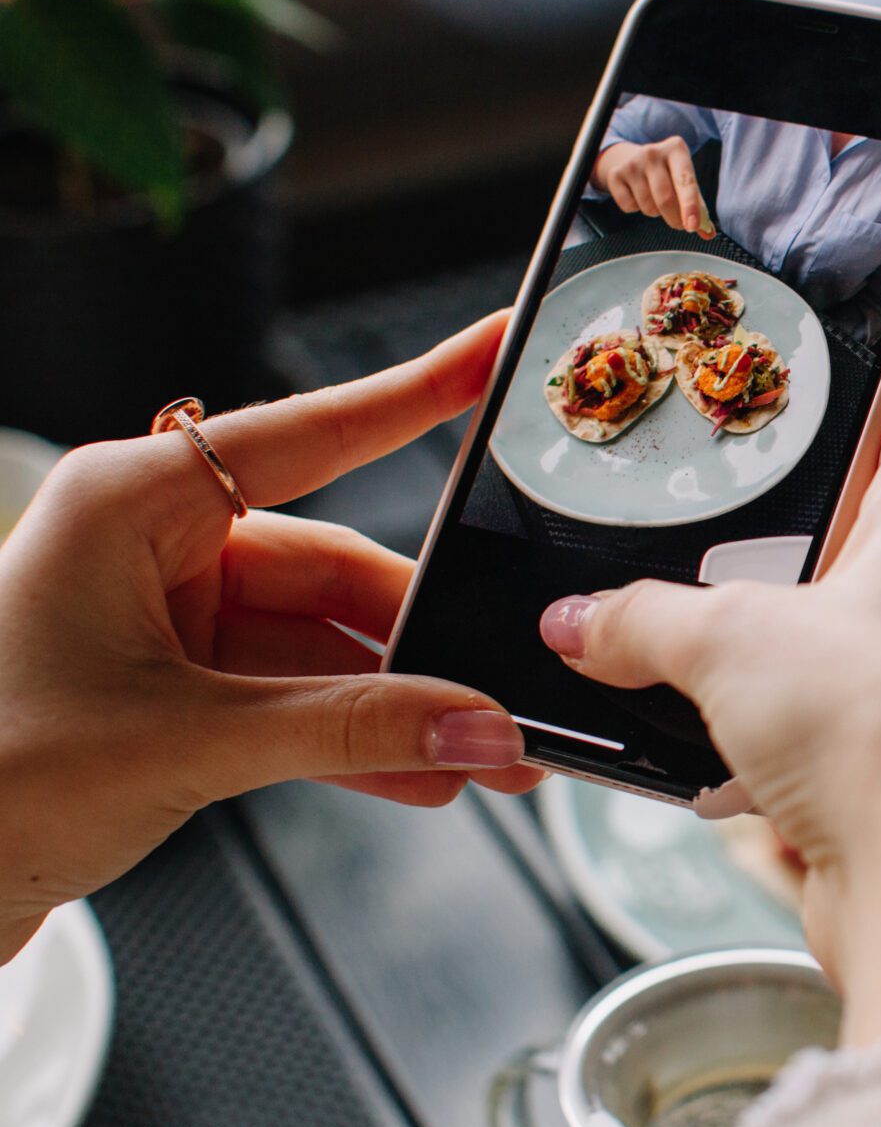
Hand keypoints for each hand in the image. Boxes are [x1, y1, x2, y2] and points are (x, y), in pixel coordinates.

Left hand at [0, 314, 541, 962]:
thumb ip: (346, 732)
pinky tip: (419, 773)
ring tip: (480, 748)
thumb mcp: (181, 744)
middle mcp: (151, 545)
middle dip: (426, 637)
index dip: (416, 395)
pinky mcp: (175, 686)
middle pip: (335, 565)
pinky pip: (296, 696)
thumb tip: (473, 725)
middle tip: (506, 680)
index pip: (311, 433)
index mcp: (129, 505)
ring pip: (325, 641)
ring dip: (400, 704)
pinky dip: (355, 736)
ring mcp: (166, 618)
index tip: (493, 353)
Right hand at [538, 397, 880, 1050]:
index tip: (739, 419)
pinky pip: (811, 721)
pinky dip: (755, 733)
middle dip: (747, 552)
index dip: (821, 411)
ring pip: (814, 635)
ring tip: (661, 652)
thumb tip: (580, 619)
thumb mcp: (729, 641)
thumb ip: (643, 617)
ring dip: (741, 655)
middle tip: (667, 549)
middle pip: (836, 531)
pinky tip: (696, 747)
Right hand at [593, 138, 717, 238]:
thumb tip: (708, 233)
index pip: (686, 181)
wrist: (632, 158)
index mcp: (676, 149)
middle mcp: (653, 152)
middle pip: (665, 198)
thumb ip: (699, 208)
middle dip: (675, 218)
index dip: (690, 206)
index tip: (693, 226)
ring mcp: (632, 163)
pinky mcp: (615, 174)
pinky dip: (636, 209)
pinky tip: (638, 196)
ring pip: (648, 206)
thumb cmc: (667, 174)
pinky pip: (629, 207)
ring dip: (656, 213)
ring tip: (656, 200)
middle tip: (680, 224)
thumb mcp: (685, 182)